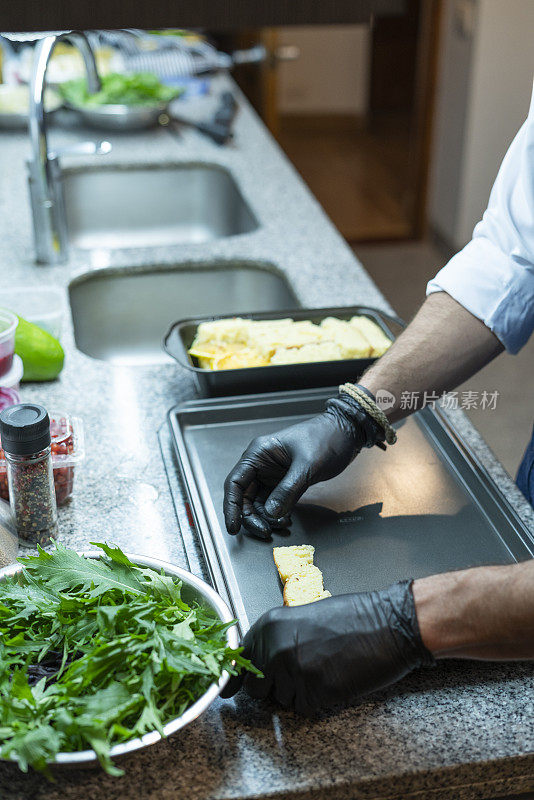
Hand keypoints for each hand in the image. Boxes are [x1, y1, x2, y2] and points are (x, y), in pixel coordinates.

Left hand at [221, 581, 433, 714]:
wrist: (388, 624)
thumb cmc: (353, 616)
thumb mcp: (304, 617)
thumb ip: (278, 637)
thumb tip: (261, 660)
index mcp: (269, 625)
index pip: (241, 661)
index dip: (239, 676)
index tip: (229, 690)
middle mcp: (275, 649)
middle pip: (258, 687)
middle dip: (275, 686)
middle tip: (302, 671)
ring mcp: (294, 672)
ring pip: (282, 700)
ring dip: (299, 693)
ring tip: (324, 668)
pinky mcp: (315, 693)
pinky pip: (305, 709)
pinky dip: (318, 702)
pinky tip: (334, 679)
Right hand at [223, 393, 384, 538]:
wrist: (346, 434)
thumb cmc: (326, 438)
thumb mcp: (307, 465)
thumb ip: (288, 489)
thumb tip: (271, 513)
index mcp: (259, 453)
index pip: (236, 483)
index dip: (231, 506)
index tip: (233, 526)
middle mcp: (261, 464)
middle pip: (244, 496)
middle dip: (251, 517)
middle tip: (264, 531)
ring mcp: (272, 474)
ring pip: (258, 502)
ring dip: (265, 518)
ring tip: (280, 525)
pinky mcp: (284, 482)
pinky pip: (273, 502)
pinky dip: (276, 514)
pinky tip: (286, 520)